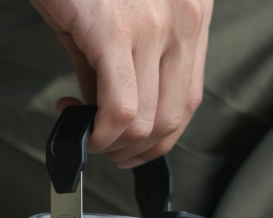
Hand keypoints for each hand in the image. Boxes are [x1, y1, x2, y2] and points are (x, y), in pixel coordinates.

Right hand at [30, 0, 211, 165]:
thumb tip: (108, 116)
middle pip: (172, 119)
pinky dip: (100, 134)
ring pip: (147, 122)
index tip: (127, 145)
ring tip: (87, 130)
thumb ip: (121, 67)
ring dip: (112, 144)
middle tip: (102, 146)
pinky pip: (121, 111)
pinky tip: (80, 122)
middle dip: (134, 150)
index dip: (157, 138)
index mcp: (192, 11)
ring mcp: (153, 24)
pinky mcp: (116, 31)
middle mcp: (182, 17)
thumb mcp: (116, 17)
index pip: (188, 99)